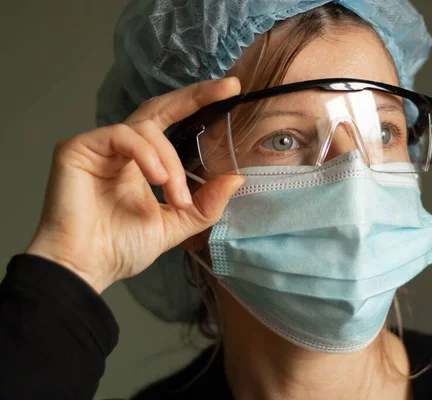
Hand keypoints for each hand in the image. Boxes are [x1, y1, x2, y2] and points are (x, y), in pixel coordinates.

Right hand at [25, 78, 244, 293]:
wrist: (85, 267)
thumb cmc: (121, 248)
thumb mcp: (175, 224)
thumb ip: (205, 204)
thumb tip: (237, 178)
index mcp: (143, 162)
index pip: (172, 122)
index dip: (199, 104)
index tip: (232, 92)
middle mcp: (122, 148)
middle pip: (160, 107)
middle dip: (197, 96)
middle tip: (228, 89)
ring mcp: (100, 145)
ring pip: (147, 129)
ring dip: (171, 163)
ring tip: (176, 198)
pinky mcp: (79, 147)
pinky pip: (123, 136)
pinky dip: (147, 156)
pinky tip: (157, 180)